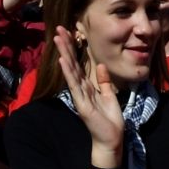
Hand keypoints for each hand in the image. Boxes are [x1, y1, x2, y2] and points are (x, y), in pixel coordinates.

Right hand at [53, 28, 123, 152]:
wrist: (111, 139)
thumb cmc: (109, 120)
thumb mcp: (109, 95)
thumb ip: (103, 81)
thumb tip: (100, 65)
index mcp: (87, 87)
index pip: (78, 64)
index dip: (73, 49)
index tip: (69, 33)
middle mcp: (80, 89)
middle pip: (71, 64)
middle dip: (65, 46)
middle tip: (58, 29)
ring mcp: (79, 96)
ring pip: (70, 71)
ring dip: (64, 54)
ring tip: (57, 39)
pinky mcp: (82, 104)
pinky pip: (74, 86)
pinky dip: (69, 73)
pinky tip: (63, 61)